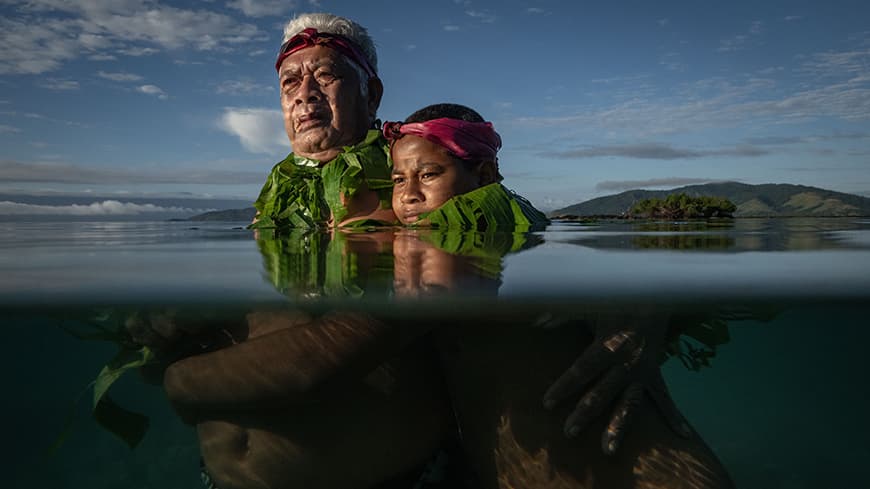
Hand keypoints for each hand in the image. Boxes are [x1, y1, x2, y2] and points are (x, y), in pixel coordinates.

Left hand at [539, 311, 691, 454]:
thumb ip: (562, 315)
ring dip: (618, 427)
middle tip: (569, 432)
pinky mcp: (655, 373)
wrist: (651, 296)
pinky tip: (682, 435)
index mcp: (607, 345)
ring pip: (630, 404)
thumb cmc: (613, 302)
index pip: (582, 370)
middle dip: (584, 414)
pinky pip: (665, 397)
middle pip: (602, 393)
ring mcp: (642, 371)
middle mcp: (625, 363)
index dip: (564, 386)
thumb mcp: (587, 305)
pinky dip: (674, 416)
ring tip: (608, 450)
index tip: (547, 403)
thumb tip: (538, 322)